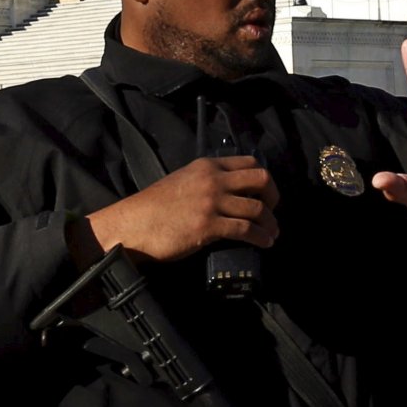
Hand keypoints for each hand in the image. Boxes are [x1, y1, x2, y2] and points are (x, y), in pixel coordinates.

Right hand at [83, 156, 279, 263]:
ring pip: (257, 207)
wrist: (133, 224)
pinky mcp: (209, 225)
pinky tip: (265, 243)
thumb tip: (228, 194)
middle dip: (273, 196)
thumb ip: (206, 181)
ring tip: (272, 233)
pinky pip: (246, 229)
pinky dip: (261, 237)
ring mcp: (212, 201)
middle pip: (261, 179)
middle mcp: (213, 179)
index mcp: (207, 165)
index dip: (264, 179)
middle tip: (273, 211)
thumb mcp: (183, 181)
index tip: (266, 193)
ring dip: (270, 222)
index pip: (249, 162)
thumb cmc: (154, 207)